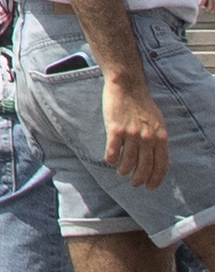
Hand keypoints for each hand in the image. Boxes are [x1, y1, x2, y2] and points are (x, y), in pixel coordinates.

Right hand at [109, 66, 171, 188]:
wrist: (127, 85)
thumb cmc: (142, 103)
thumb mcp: (158, 122)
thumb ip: (159, 140)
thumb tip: (160, 159)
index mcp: (161, 137)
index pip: (161, 165)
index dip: (156, 179)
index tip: (150, 186)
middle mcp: (148, 137)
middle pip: (145, 166)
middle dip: (139, 179)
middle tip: (134, 183)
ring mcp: (131, 133)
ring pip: (128, 161)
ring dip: (124, 170)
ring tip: (121, 172)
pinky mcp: (115, 128)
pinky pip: (113, 151)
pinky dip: (111, 159)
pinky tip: (110, 161)